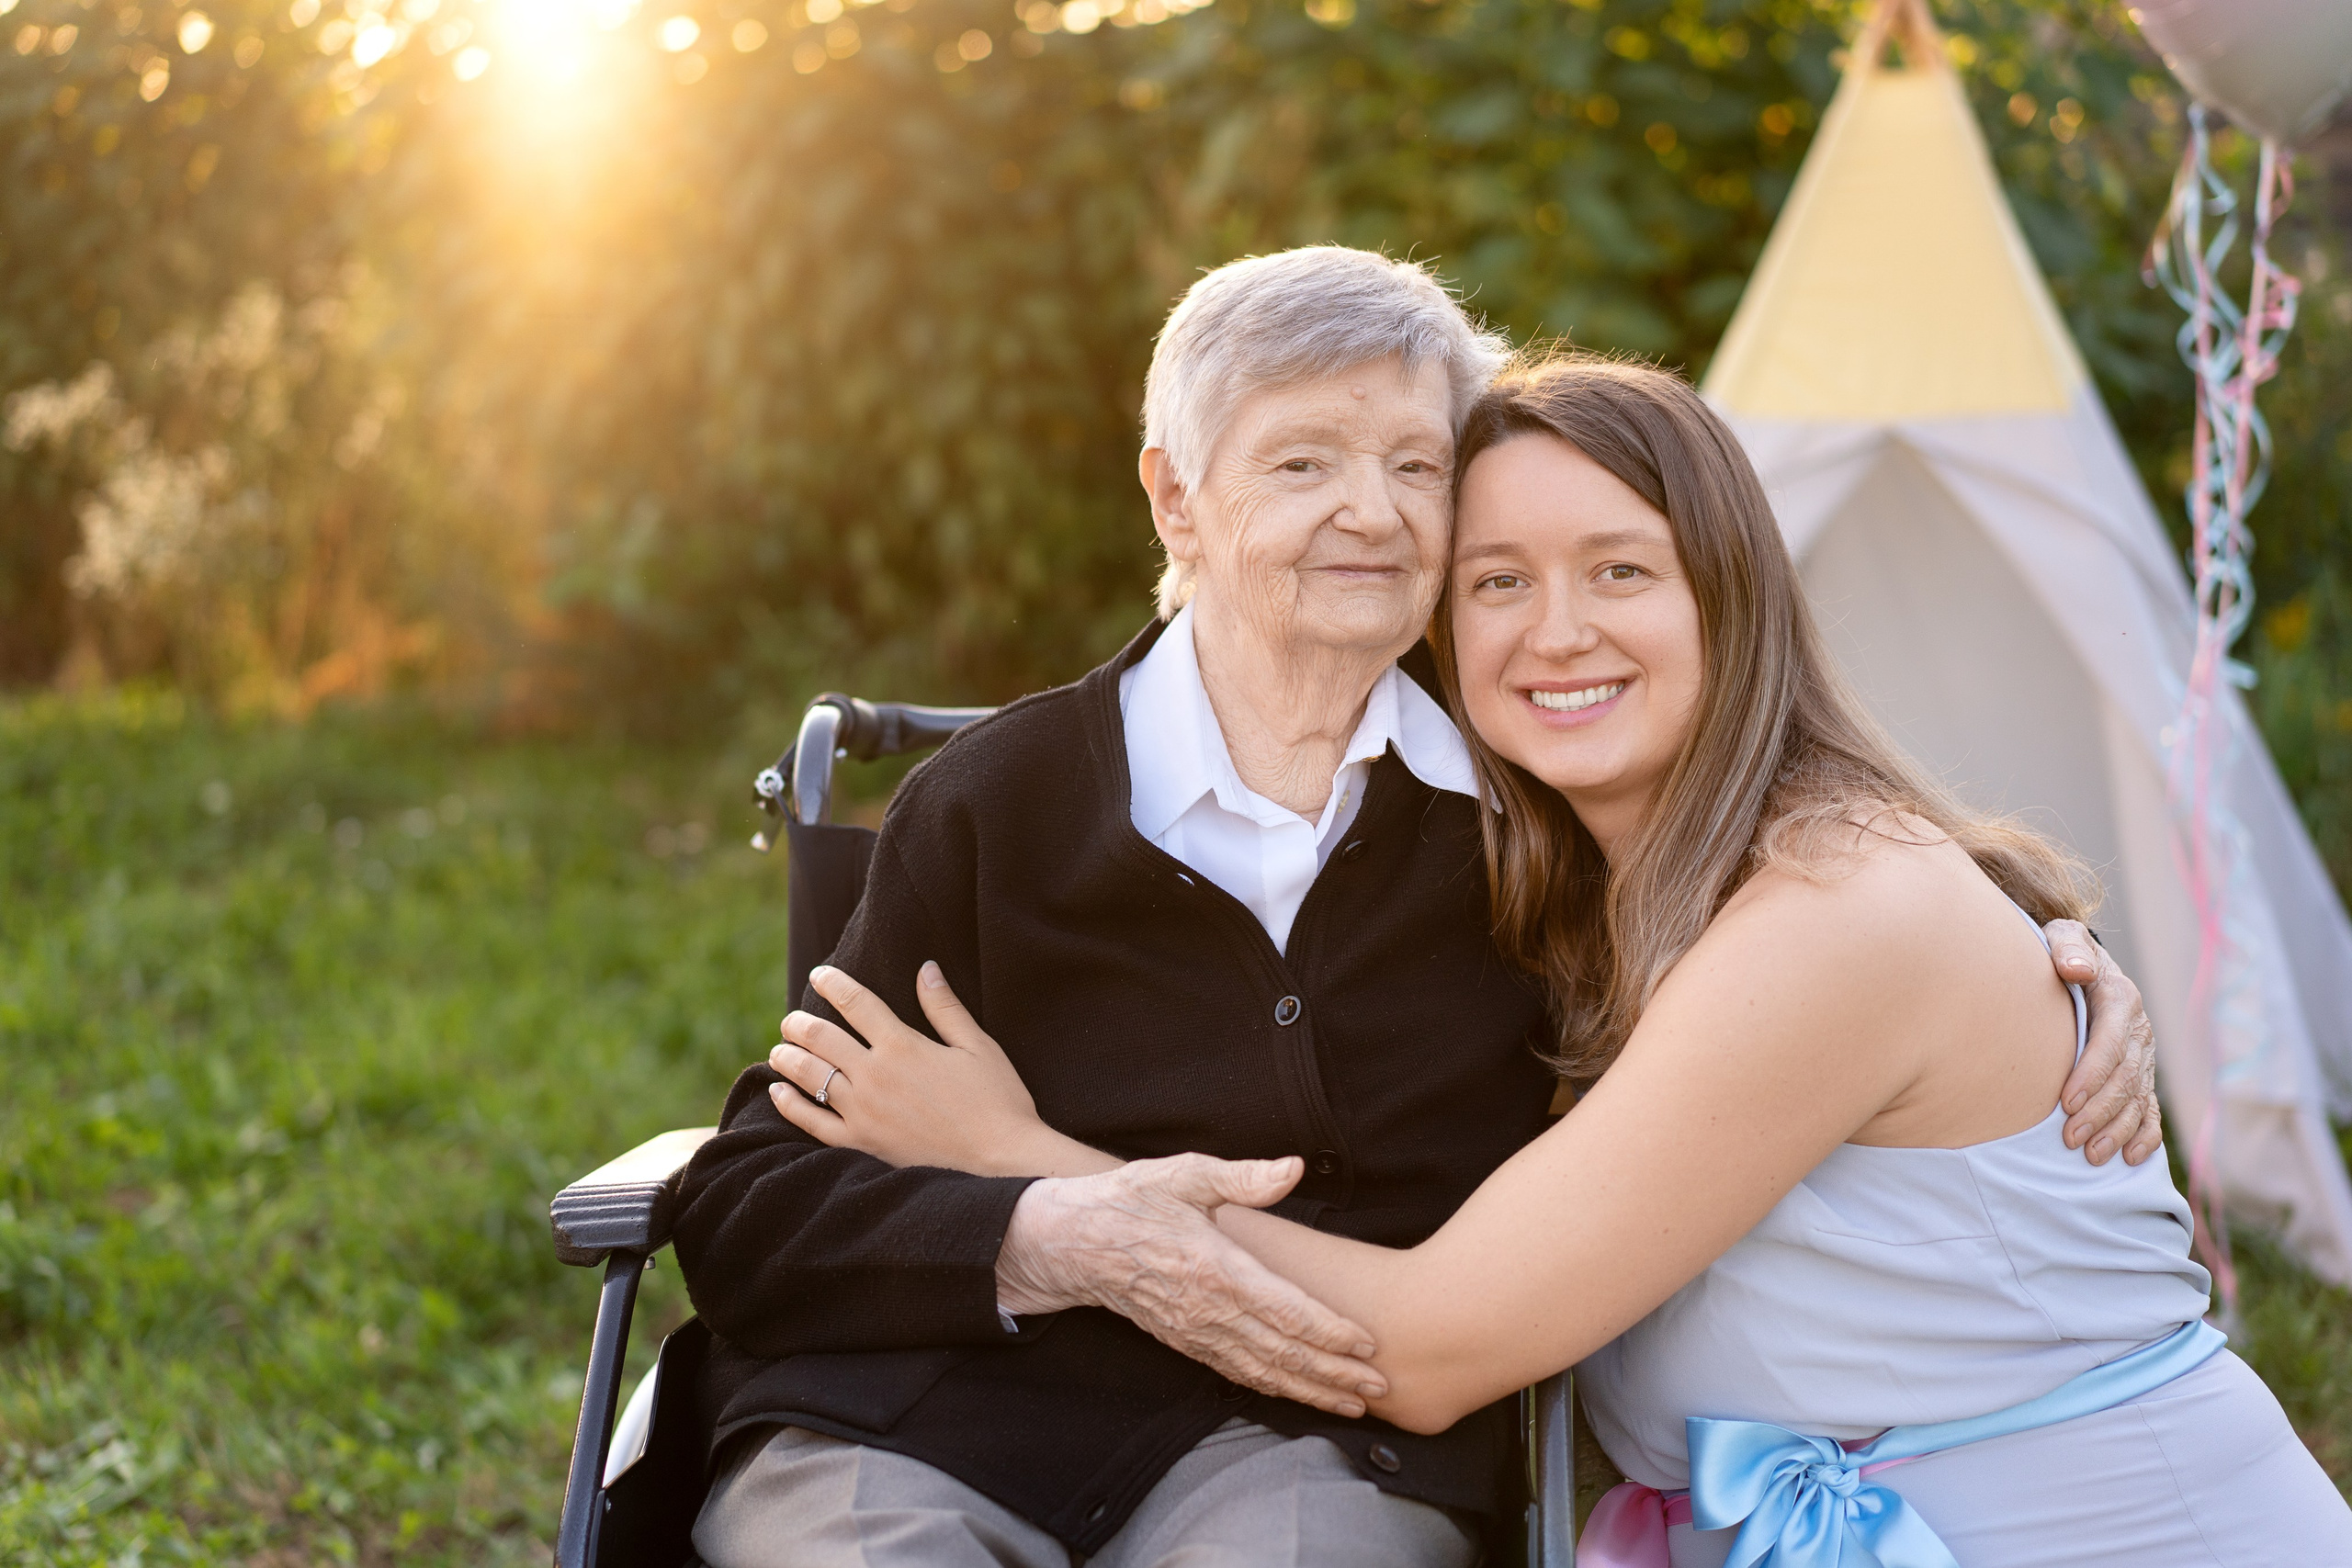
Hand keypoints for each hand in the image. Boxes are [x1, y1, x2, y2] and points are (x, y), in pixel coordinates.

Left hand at [767, 962, 1062, 1175]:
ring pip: (810, 1076)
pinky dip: (789, 1106)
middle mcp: (874, 1076)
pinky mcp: (861, 1145)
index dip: (834, 984)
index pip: (857, 1003)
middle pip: (822, 1038)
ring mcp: (863, 1113)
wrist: (1001, 1163)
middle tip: (790, 1020)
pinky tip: (778, 1093)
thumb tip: (926, 968)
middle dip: (799, 1024)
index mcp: (903, 1046)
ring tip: (779, 1049)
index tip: (820, 975)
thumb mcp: (978, 1047)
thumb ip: (945, 1007)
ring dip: (788, 1058)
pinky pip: (811, 1124)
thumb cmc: (998, 1102)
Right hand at [998, 1153, 1388, 1417]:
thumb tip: (1292, 1168)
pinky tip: (1299, 1394)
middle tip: (1379, 1387)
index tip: (1367, 1345)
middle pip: (1282, 1353)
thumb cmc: (1130, 1200)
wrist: (1070, 1242)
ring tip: (1352, 1403)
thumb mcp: (1183, 1174)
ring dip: (1309, 1391)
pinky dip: (1273, 1389)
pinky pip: (1236, 1374)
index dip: (1330, 1333)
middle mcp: (1208, 1310)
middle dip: (1333, 1375)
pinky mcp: (1184, 1342)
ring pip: (1262, 1373)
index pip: (1285, 1311)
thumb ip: (1242, 1177)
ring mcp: (1194, 1332)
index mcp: (1215, 1268)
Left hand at [2042, 920, 2162, 1165]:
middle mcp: (2138, 1030)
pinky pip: (2150, 1109)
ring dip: (2117, 1130)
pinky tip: (2130, 1158)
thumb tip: (2075, 968)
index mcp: (2120, 999)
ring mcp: (2143, 1055)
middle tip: (2069, 1139)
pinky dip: (2144, 1135)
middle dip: (2099, 1111)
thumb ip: (2066, 948)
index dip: (2091, 1074)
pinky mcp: (2142, 1073)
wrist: (2078, 961)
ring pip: (2137, 1098)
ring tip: (2091, 1155)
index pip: (2110, 1043)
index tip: (2064, 1102)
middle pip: (2124, 1078)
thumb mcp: (2060, 937)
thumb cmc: (2060, 951)